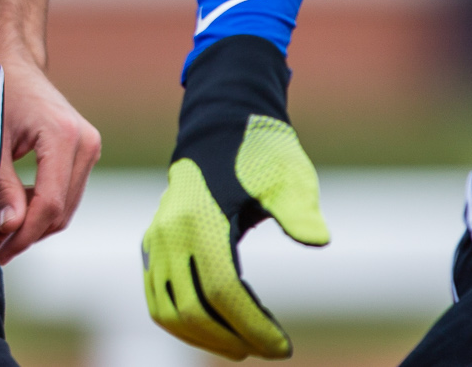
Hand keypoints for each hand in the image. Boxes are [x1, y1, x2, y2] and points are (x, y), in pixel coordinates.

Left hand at [0, 56, 99, 261]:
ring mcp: (88, 148)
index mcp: (65, 138)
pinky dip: (35, 208)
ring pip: (62, 207)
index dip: (23, 235)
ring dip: (27, 224)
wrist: (12, 60)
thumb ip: (2, 187)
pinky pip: (62, 193)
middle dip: (22, 233)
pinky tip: (4, 211)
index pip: (50, 204)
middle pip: (59, 211)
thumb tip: (10, 229)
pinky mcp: (81, 152)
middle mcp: (86, 144)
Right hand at [142, 35, 328, 360]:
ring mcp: (156, 239)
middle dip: (230, 339)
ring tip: (242, 346)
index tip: (282, 346)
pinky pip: (157, 298)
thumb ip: (298, 210)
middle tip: (266, 350)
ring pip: (167, 310)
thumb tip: (319, 239)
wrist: (223, 127)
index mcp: (199, 217)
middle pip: (191, 308)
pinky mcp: (152, 244)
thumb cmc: (261, 153)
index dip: (251, 325)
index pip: (222, 289)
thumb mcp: (287, 176)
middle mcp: (169, 232)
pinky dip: (182, 323)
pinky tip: (215, 331)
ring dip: (202, 338)